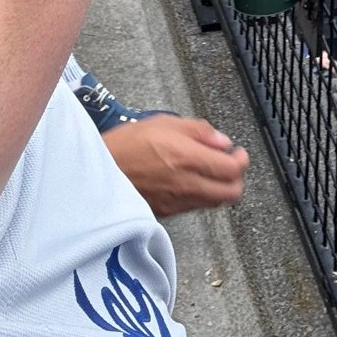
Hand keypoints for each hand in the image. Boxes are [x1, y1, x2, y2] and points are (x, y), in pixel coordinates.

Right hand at [101, 114, 249, 216]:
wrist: (95, 173)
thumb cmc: (124, 146)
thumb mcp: (163, 123)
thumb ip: (198, 131)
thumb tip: (222, 141)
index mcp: (188, 159)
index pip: (234, 169)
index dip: (242, 160)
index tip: (238, 152)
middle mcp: (187, 185)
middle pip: (232, 193)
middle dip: (237, 178)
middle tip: (230, 165)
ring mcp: (178, 202)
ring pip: (215, 203)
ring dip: (220, 188)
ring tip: (209, 172)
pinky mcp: (167, 213)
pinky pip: (195, 207)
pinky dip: (201, 196)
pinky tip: (190, 181)